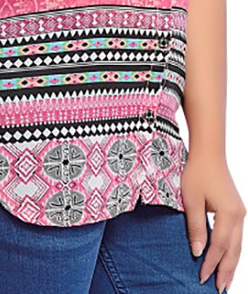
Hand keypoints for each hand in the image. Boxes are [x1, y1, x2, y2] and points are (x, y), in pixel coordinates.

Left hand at [181, 153, 245, 291]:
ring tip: (225, 282)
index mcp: (229, 213)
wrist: (209, 152)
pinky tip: (226, 260)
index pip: (219, 246)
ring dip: (231, 264)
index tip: (201, 279)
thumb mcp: (191, 199)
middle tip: (219, 290)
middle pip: (234, 250)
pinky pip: (236, 237)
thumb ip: (195, 227)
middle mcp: (239, 215)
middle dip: (226, 271)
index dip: (211, 263)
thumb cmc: (197, 172)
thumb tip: (197, 252)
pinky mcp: (236, 210)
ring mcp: (240, 212)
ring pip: (238, 245)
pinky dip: (232, 251)